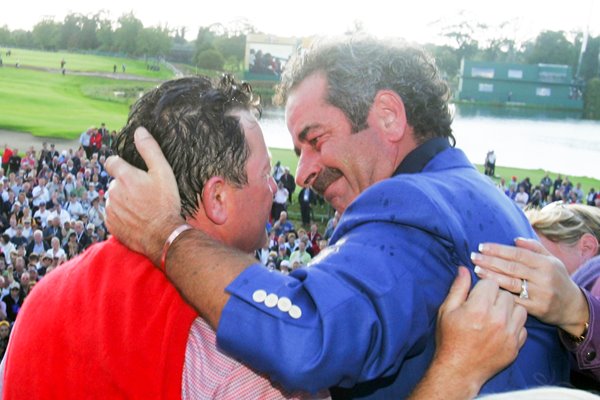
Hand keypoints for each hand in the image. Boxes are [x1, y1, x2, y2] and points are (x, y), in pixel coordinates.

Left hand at [105, 127, 184, 264]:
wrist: (162, 235)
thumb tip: (139, 130)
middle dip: (126, 186)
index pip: (111, 162)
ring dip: (124, 201)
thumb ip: (150, 149)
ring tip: (142, 208)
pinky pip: (113, 215)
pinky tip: (137, 219)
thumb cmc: (165, 203)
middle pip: (115, 182)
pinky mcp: (110, 224)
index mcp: (124, 176)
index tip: (132, 172)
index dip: (120, 165)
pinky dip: (122, 216)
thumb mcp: (163, 172)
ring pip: (114, 199)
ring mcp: (110, 209)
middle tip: (145, 195)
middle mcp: (113, 191)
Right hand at [434, 267, 526, 389]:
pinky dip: (514, 326)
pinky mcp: (516, 346)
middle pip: (506, 294)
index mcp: (479, 308)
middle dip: (495, 296)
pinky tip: (501, 329)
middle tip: (484, 305)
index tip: (476, 294)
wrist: (458, 370)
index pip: (491, 282)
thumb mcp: (447, 310)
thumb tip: (464, 269)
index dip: (482, 286)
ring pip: (520, 309)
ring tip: (495, 315)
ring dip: (509, 309)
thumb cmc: (450, 339)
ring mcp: (509, 334)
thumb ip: (458, 288)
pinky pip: (523, 327)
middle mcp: (498, 319)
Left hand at [472, 238, 588, 336]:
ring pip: (511, 284)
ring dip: (491, 276)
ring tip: (477, 270)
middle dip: (490, 261)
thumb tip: (514, 239)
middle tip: (473, 257)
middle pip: (512, 267)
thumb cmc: (557, 279)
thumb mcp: (551, 260)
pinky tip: (486, 288)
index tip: (482, 246)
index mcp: (546, 264)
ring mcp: (540, 295)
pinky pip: (514, 301)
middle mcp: (543, 278)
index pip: (518, 254)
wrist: (572, 307)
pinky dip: (499, 294)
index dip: (498, 249)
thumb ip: (534, 248)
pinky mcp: (536, 309)